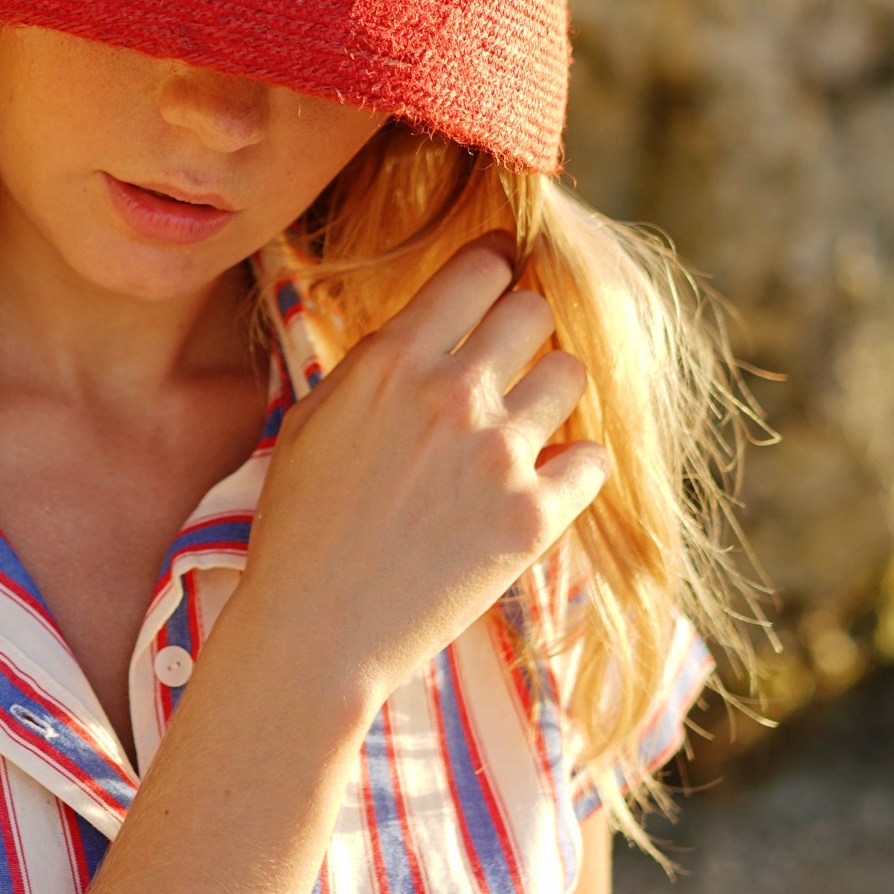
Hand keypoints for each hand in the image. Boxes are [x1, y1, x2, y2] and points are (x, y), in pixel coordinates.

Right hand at [231, 241, 609, 714]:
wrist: (318, 631)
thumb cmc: (300, 525)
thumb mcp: (314, 419)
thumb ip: (374, 363)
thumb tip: (428, 324)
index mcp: (392, 361)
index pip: (477, 270)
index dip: (496, 262)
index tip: (504, 267)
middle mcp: (453, 394)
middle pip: (533, 310)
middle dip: (524, 327)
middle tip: (510, 358)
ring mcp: (499, 454)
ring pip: (571, 374)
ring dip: (551, 392)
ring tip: (523, 424)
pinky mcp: (534, 516)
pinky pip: (592, 458)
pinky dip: (574, 467)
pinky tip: (543, 481)